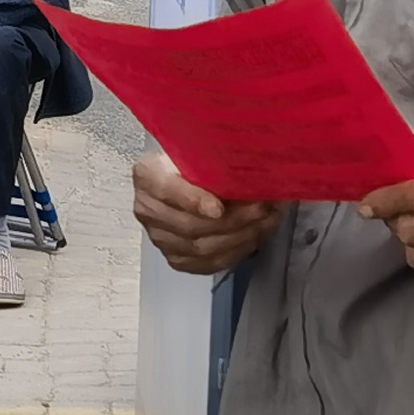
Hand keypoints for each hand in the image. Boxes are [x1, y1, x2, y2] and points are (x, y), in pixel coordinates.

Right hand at [132, 154, 279, 276]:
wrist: (182, 178)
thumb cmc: (193, 160)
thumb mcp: (199, 150)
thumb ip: (215, 160)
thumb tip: (254, 171)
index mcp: (148, 176)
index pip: (168, 190)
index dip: (193, 201)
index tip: (219, 208)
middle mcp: (147, 210)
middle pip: (190, 226)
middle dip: (234, 220)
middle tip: (263, 209)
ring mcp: (159, 238)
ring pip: (202, 248)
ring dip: (241, 237)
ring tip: (266, 222)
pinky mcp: (175, 258)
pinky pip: (208, 264)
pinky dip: (236, 252)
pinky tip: (254, 238)